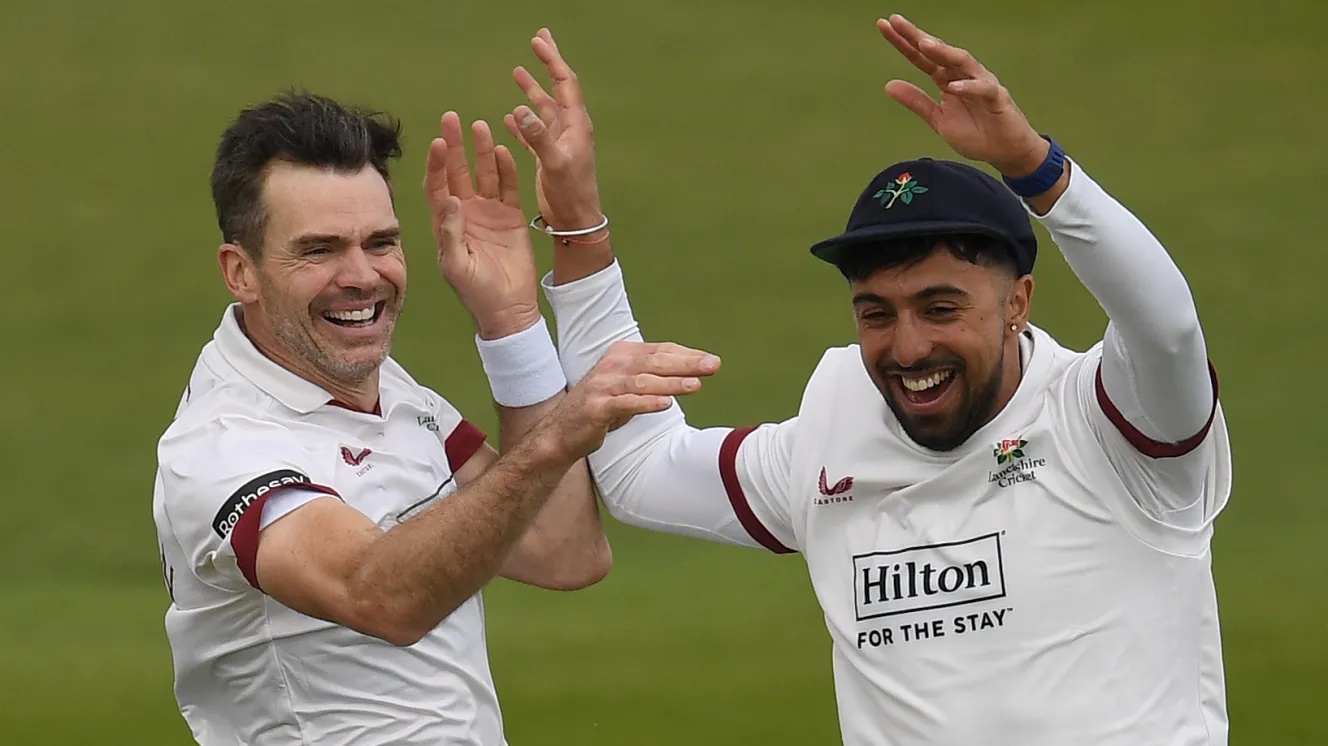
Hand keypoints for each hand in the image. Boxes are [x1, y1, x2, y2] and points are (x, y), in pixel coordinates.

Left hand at [424, 112, 540, 339]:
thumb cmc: (475, 292)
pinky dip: (507, 170)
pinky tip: (505, 151)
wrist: (508, 308)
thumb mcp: (455, 265)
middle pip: (458, 172)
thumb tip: (451, 199)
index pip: (437, 186)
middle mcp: (466, 213)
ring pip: (484, 175)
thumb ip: (450, 232)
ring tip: (480, 126)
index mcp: (446, 223)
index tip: (438, 143)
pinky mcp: (512, 217)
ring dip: (481, 151)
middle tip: (452, 118)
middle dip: (455, 146)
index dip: (437, 164)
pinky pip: (509, 187)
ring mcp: (490, 213)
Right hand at [503, 28, 603, 232]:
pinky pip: (534, 132)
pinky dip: (523, 122)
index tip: (538, 41)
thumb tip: (520, 109)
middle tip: (538, 40)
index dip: (552, 60)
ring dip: (532, 91)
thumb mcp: (554, 164)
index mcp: (576, 125)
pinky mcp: (550, 156)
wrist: (576, 220)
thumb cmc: (570, 194)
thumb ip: (538, 138)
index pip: (564, 83)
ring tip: (518, 72)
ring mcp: (559, 142)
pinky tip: (510, 116)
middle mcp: (569, 129)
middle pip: (557, 88)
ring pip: (544, 108)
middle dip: (547, 64)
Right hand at [541, 342, 721, 461]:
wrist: (561, 432)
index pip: (660, 351)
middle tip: (712, 366)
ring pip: (643, 381)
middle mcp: (612, 366)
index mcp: (620, 355)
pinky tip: (666, 404)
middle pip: (655, 362)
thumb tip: (692, 372)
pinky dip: (647, 403)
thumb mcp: (628, 386)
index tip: (711, 360)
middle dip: (686, 364)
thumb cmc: (601, 407)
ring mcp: (603, 386)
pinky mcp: (596, 408)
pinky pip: (626, 403)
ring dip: (671, 383)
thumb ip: (653, 376)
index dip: (687, 355)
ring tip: (696, 385)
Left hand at [878, 14, 1048, 176]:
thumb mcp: (938, 119)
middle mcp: (963, 75)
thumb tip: (888, 85)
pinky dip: (968, 87)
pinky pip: (983, 89)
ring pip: (962, 62)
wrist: (1004, 151)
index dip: (903, 43)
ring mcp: (981, 83)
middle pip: (939, 51)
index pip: (922, 58)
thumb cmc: (976, 132)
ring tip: (923, 44)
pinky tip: (953, 86)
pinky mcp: (997, 98)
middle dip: (917, 36)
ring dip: (943, 52)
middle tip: (896, 21)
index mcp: (947, 79)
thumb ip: (916, 101)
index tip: (884, 26)